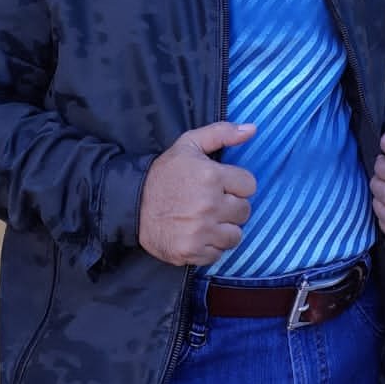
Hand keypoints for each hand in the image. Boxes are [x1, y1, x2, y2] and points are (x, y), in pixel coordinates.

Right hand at [138, 121, 257, 266]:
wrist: (131, 204)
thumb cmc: (164, 174)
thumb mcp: (189, 144)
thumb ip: (222, 133)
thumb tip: (252, 129)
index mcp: (211, 176)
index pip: (249, 185)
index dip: (236, 185)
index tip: (222, 186)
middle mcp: (209, 205)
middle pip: (244, 211)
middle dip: (231, 207)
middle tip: (212, 203)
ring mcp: (201, 231)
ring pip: (235, 235)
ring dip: (223, 229)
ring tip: (206, 220)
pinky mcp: (192, 252)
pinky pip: (218, 254)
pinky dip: (210, 247)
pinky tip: (197, 234)